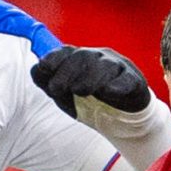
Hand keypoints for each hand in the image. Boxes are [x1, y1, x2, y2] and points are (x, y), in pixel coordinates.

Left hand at [32, 45, 151, 115]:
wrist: (121, 118)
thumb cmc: (90, 102)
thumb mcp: (65, 95)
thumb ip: (48, 82)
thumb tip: (35, 69)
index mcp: (82, 59)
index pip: (67, 52)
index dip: (55, 58)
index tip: (44, 67)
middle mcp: (100, 58)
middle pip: (84, 56)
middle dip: (67, 72)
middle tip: (57, 89)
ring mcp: (119, 69)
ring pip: (106, 66)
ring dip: (90, 78)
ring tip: (80, 91)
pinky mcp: (135, 82)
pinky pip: (128, 80)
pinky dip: (118, 85)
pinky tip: (109, 91)